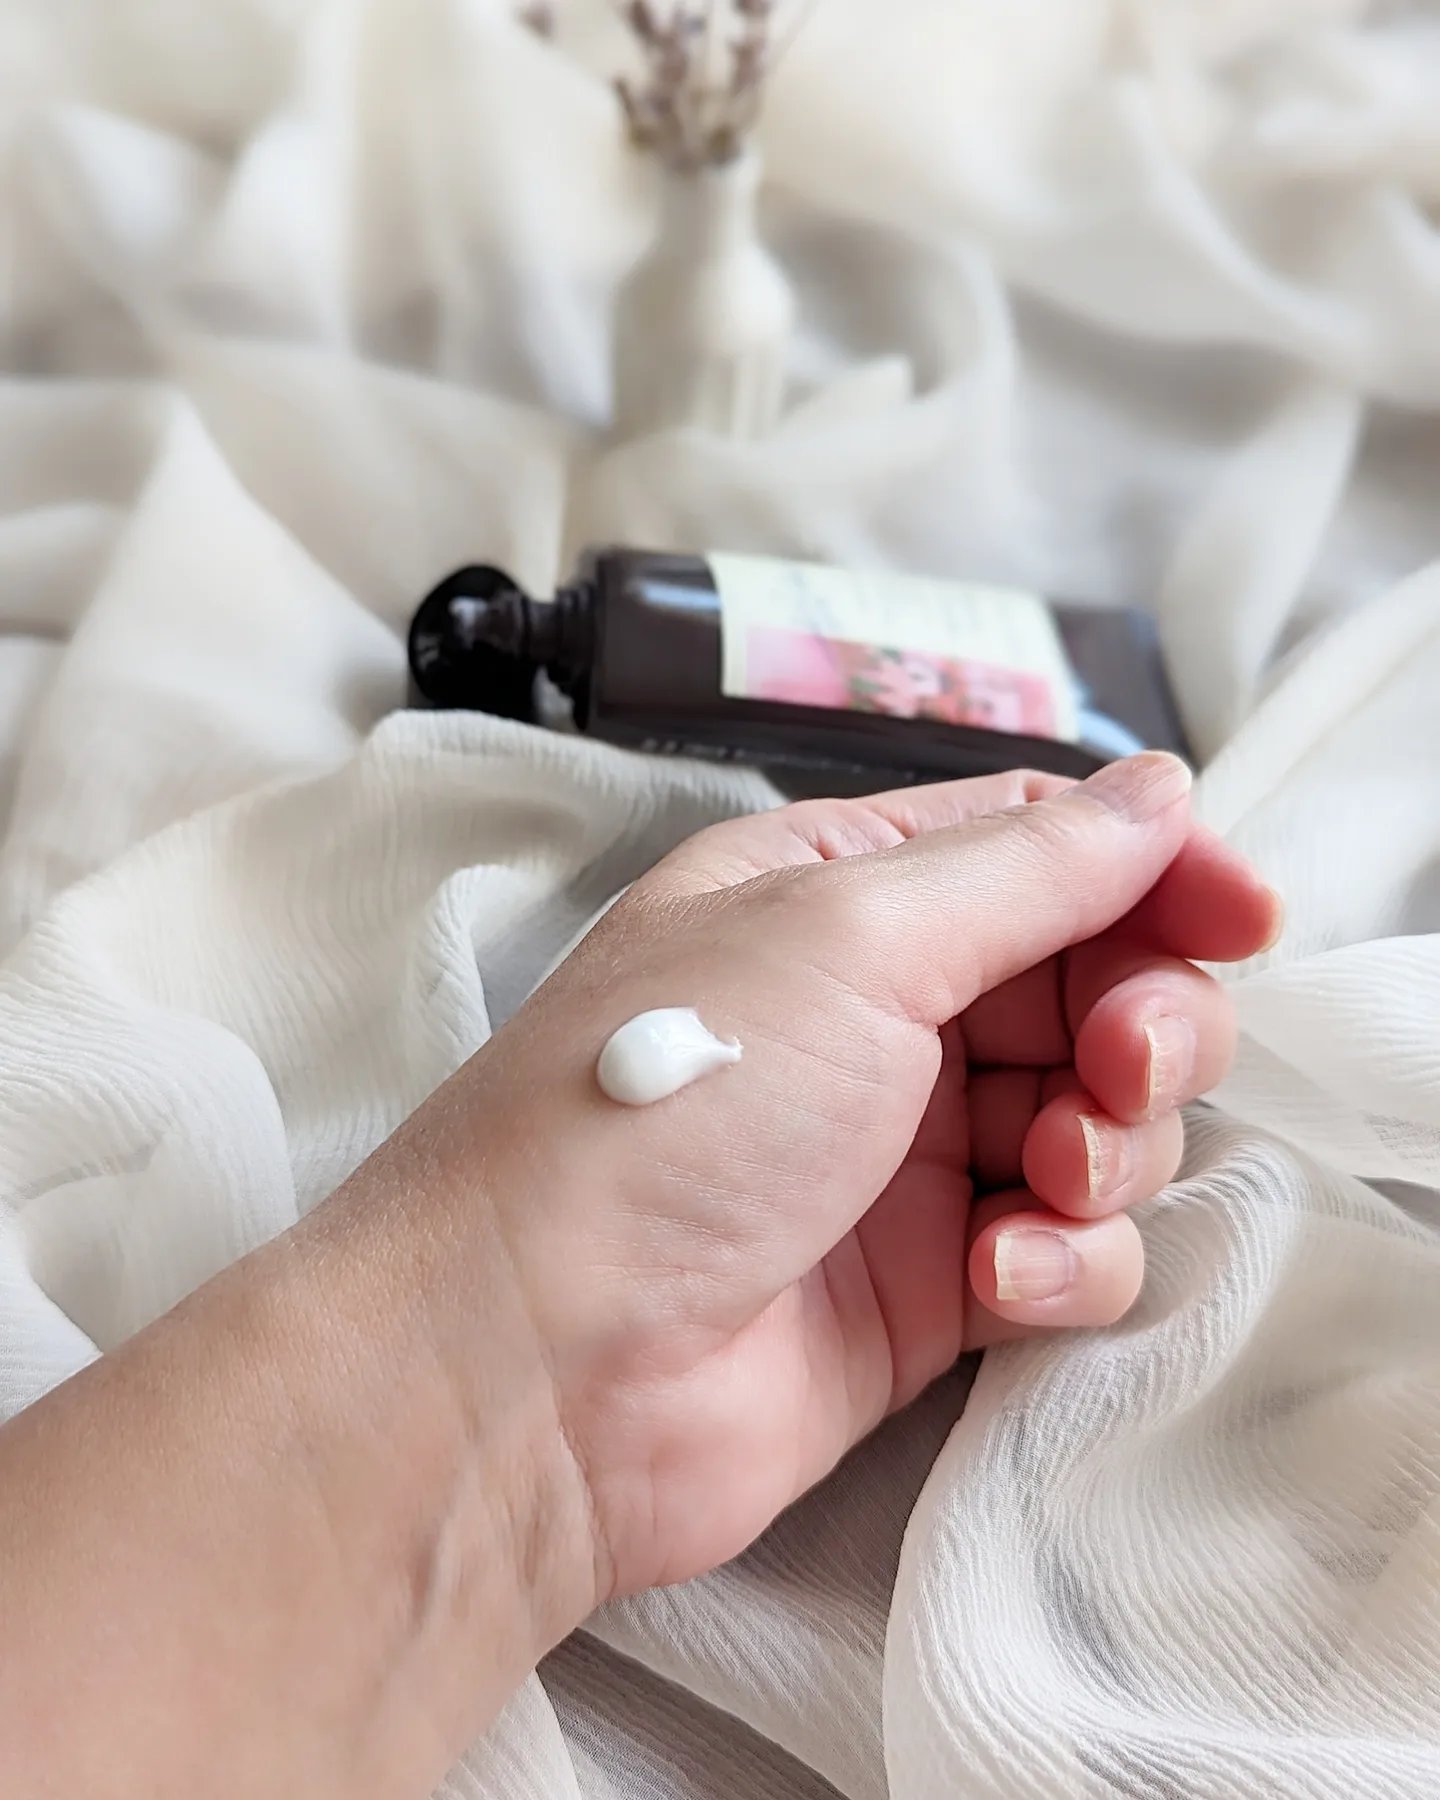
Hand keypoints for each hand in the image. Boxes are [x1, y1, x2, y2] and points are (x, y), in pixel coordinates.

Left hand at [371, 753, 1278, 1631]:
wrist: (534, 1369)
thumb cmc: (665, 1110)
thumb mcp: (847, 940)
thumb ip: (1025, 871)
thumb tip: (1156, 792)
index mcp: (836, 892)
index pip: (1040, 848)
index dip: (1155, 872)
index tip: (1244, 917)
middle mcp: (874, 1010)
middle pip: (1091, 984)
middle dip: (1142, 1020)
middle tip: (1126, 1066)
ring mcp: (902, 1153)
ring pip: (1098, 1121)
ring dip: (1109, 1147)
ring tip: (1044, 1178)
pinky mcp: (925, 1286)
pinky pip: (1064, 1251)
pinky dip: (1062, 1262)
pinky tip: (998, 1283)